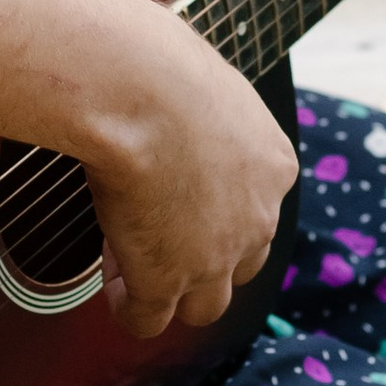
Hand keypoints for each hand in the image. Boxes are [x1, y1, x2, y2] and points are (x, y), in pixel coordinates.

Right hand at [54, 6, 297, 342]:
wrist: (142, 91)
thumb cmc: (161, 66)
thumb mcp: (205, 85)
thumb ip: (203, 110)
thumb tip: (169, 90)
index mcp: (273, 165)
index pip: (256, 208)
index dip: (213, 208)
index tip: (176, 191)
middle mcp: (257, 217)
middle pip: (243, 265)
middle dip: (204, 258)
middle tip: (158, 233)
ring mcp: (216, 256)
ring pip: (204, 305)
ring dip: (171, 291)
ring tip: (132, 265)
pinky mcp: (167, 280)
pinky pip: (149, 319)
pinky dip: (129, 306)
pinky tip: (112, 283)